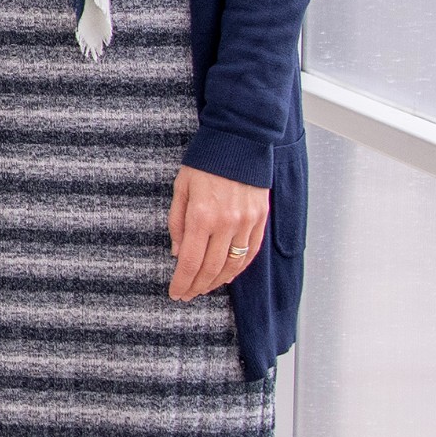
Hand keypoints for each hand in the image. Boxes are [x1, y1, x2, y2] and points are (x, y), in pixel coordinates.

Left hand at [166, 167, 269, 301]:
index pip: (190, 262)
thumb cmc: (204, 162)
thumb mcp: (181, 189)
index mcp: (201, 216)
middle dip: (196, 286)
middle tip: (187, 295)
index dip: (182, 282)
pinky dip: (238, 268)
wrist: (238, 142)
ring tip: (203, 288)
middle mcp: (226, 224)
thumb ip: (177, 223)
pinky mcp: (260, 219)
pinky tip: (227, 275)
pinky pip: (250, 252)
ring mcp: (246, 223)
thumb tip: (178, 253)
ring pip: (232, 265)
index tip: (175, 293)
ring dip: (216, 281)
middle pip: (210, 269)